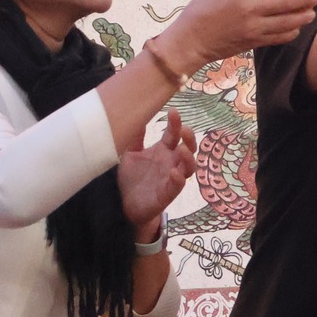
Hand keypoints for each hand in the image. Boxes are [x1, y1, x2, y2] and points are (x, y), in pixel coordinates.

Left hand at [117, 109, 196, 231]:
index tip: (173, 111)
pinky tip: (174, 172)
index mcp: (163, 150)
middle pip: (188, 148)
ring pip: (189, 167)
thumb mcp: (129, 154)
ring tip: (182, 150)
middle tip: (185, 129)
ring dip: (188, 158)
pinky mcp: (168, 193)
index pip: (173, 134)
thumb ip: (134, 137)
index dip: (175, 123)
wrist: (127, 205)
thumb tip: (134, 114)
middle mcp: (171, 162)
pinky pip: (178, 186)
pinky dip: (178, 179)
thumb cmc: (132, 178)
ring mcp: (172, 177)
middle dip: (189, 138)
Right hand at [157, 0, 316, 69]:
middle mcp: (249, 10)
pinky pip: (280, 38)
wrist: (190, 42)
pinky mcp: (254, 42)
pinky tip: (297, 26)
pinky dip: (291, 32)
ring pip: (287, 23)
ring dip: (303, 16)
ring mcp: (253, 28)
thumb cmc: (200, 9)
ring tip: (313, 11)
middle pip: (286, 4)